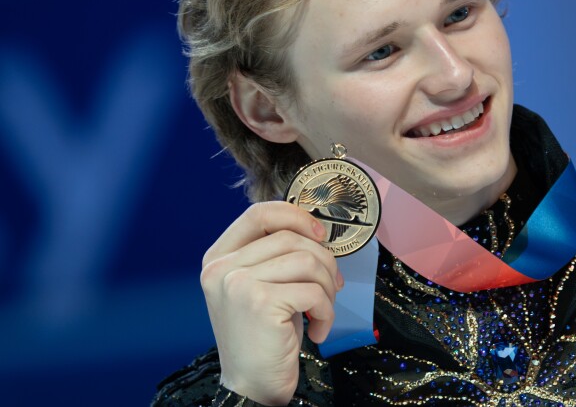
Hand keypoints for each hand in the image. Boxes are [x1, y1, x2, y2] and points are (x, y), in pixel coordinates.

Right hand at [200, 201, 341, 405]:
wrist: (252, 387)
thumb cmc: (265, 336)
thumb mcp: (262, 285)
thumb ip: (275, 255)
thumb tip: (317, 231)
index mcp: (218, 258)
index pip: (259, 213)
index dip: (295, 216)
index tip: (319, 234)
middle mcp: (221, 268)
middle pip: (291, 238)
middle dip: (323, 261)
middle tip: (331, 287)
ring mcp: (237, 283)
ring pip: (307, 261)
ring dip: (327, 287)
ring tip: (322, 310)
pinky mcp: (259, 302)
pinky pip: (313, 291)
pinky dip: (326, 311)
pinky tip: (317, 330)